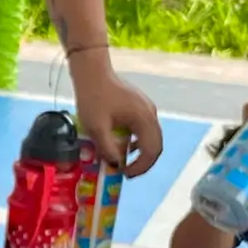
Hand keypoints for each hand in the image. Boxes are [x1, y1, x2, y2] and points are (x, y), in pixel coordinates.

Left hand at [68, 53, 162, 176]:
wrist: (92, 73)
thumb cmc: (93, 97)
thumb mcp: (96, 128)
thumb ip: (107, 148)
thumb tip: (116, 164)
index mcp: (144, 119)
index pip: (152, 150)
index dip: (141, 167)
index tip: (125, 175)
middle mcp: (150, 114)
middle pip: (155, 145)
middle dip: (142, 162)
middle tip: (126, 172)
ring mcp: (146, 109)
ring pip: (150, 137)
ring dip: (140, 152)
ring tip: (123, 161)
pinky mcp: (139, 106)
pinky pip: (143, 129)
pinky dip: (136, 141)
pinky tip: (123, 145)